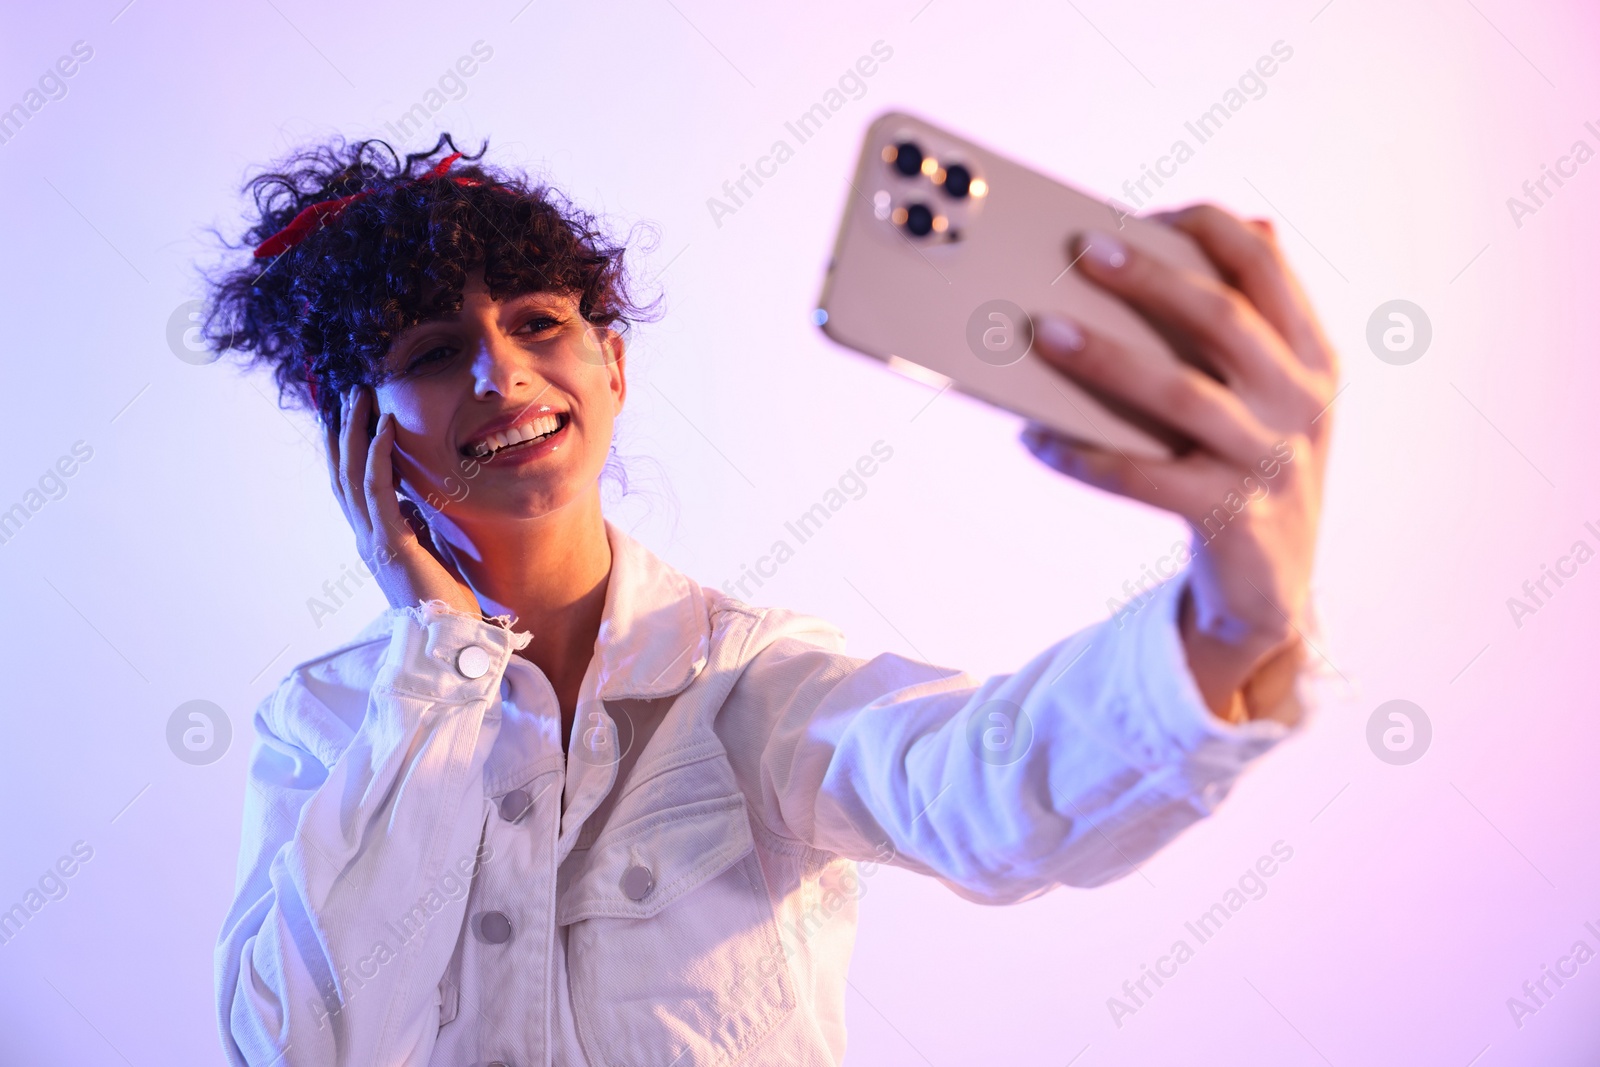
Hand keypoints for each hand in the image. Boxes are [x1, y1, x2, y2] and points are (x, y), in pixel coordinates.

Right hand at [325, 384, 480, 616]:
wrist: (448, 639)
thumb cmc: (444, 602)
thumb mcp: (429, 555)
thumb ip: (416, 529)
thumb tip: (414, 503)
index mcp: (374, 540)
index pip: (351, 486)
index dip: (346, 449)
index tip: (349, 415)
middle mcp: (366, 537)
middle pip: (343, 473)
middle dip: (343, 430)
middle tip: (346, 393)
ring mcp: (374, 539)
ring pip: (353, 473)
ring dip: (356, 431)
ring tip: (359, 396)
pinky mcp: (391, 543)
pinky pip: (378, 489)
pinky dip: (380, 455)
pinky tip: (386, 426)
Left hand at [1022, 205, 1337, 721]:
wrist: (1270, 590)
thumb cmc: (1245, 468)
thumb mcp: (1266, 396)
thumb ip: (1248, 323)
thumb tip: (1235, 226)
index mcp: (1311, 357)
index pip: (1267, 268)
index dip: (1206, 230)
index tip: (1144, 213)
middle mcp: (1301, 403)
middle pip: (1223, 319)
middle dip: (1149, 278)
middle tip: (1083, 251)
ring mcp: (1271, 463)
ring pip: (1183, 395)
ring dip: (1107, 359)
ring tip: (1044, 333)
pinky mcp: (1231, 518)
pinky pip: (1146, 478)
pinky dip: (1086, 456)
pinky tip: (1038, 439)